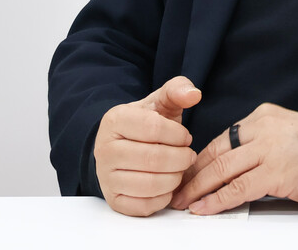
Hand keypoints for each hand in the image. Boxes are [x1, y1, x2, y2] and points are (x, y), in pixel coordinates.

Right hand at [94, 76, 201, 216]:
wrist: (122, 146)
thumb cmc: (145, 125)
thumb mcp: (160, 102)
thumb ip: (177, 91)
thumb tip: (193, 94)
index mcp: (115, 120)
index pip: (153, 128)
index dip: (178, 134)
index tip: (186, 137)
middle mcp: (104, 149)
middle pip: (153, 159)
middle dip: (180, 158)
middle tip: (189, 156)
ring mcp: (106, 177)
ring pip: (150, 184)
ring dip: (174, 178)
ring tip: (180, 169)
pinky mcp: (114, 200)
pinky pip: (144, 206)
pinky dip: (163, 198)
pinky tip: (168, 185)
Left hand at [171, 103, 297, 214]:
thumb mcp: (281, 130)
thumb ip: (256, 140)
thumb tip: (226, 161)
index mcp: (261, 116)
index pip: (222, 138)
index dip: (200, 158)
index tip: (186, 171)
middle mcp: (262, 129)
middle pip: (217, 152)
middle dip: (193, 173)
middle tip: (177, 188)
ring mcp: (268, 150)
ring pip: (222, 169)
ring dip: (198, 188)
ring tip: (184, 201)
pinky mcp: (274, 173)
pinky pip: (238, 189)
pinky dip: (216, 200)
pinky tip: (203, 208)